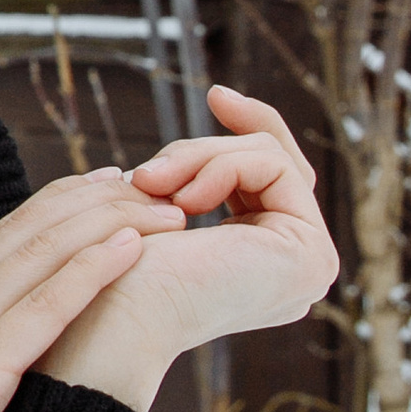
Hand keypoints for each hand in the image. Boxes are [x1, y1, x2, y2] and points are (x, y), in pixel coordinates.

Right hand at [0, 167, 186, 411]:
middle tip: (143, 181)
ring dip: (108, 223)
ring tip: (164, 208)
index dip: (53, 213)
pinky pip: (40, 313)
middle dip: (90, 201)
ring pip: (39, 256)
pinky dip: (89, 272)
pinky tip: (131, 248)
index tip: (98, 194)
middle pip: (25, 234)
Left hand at [40, 87, 337, 410]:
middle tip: (146, 174)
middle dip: (206, 148)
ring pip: (270, 156)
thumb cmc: (110, 271)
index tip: (216, 92)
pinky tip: (179, 199)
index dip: (252, 126)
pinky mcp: (309, 257)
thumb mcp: (160, 202)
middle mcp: (295, 269)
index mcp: (264, 263)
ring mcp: (309, 266)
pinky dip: (217, 167)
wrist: (101, 318)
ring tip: (149, 185)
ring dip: (198, 157)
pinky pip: (273, 166)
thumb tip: (227, 102)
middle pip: (275, 161)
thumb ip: (200, 169)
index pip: (274, 174)